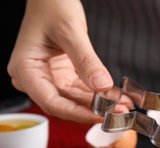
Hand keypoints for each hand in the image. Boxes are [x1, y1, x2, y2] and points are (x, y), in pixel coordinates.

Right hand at [7, 0, 124, 122]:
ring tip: (124, 106)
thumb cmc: (52, 6)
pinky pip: (83, 90)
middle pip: (66, 103)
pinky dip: (100, 94)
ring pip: (77, 99)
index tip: (100, 116)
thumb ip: (86, 61)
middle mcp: (36, 78)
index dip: (77, 113)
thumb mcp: (70, 31)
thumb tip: (102, 86)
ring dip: (101, 104)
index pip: (52, 102)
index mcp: (26, 69)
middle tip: (120, 113)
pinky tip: (118, 97)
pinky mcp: (63, 76)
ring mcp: (50, 78)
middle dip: (94, 110)